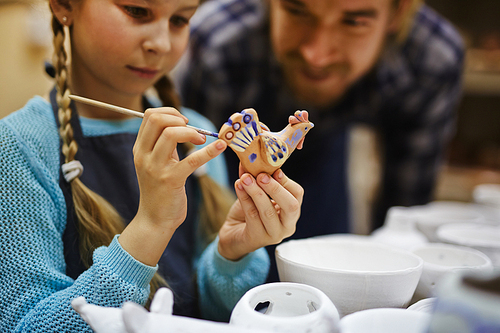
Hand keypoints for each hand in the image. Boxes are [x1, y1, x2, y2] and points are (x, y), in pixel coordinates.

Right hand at [119, 107, 226, 265]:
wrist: (154, 220)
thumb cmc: (159, 190)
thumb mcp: (156, 163)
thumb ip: (163, 144)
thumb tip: (180, 124)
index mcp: (140, 149)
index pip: (149, 115)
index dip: (170, 112)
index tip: (184, 122)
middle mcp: (144, 156)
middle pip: (157, 120)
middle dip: (179, 118)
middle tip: (193, 130)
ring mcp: (155, 168)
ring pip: (170, 134)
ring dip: (191, 132)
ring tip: (202, 140)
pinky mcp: (171, 181)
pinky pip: (192, 160)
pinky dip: (209, 151)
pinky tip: (220, 147)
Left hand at [217, 169, 303, 260]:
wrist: (233, 234)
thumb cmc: (249, 213)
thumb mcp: (256, 193)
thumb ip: (256, 178)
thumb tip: (250, 159)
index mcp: (291, 212)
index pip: (297, 194)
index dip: (286, 181)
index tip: (274, 170)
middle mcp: (287, 225)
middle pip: (290, 206)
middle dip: (276, 188)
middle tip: (261, 175)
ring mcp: (274, 234)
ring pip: (268, 211)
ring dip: (256, 192)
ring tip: (245, 178)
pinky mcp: (257, 238)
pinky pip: (252, 215)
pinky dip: (244, 198)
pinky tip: (238, 186)